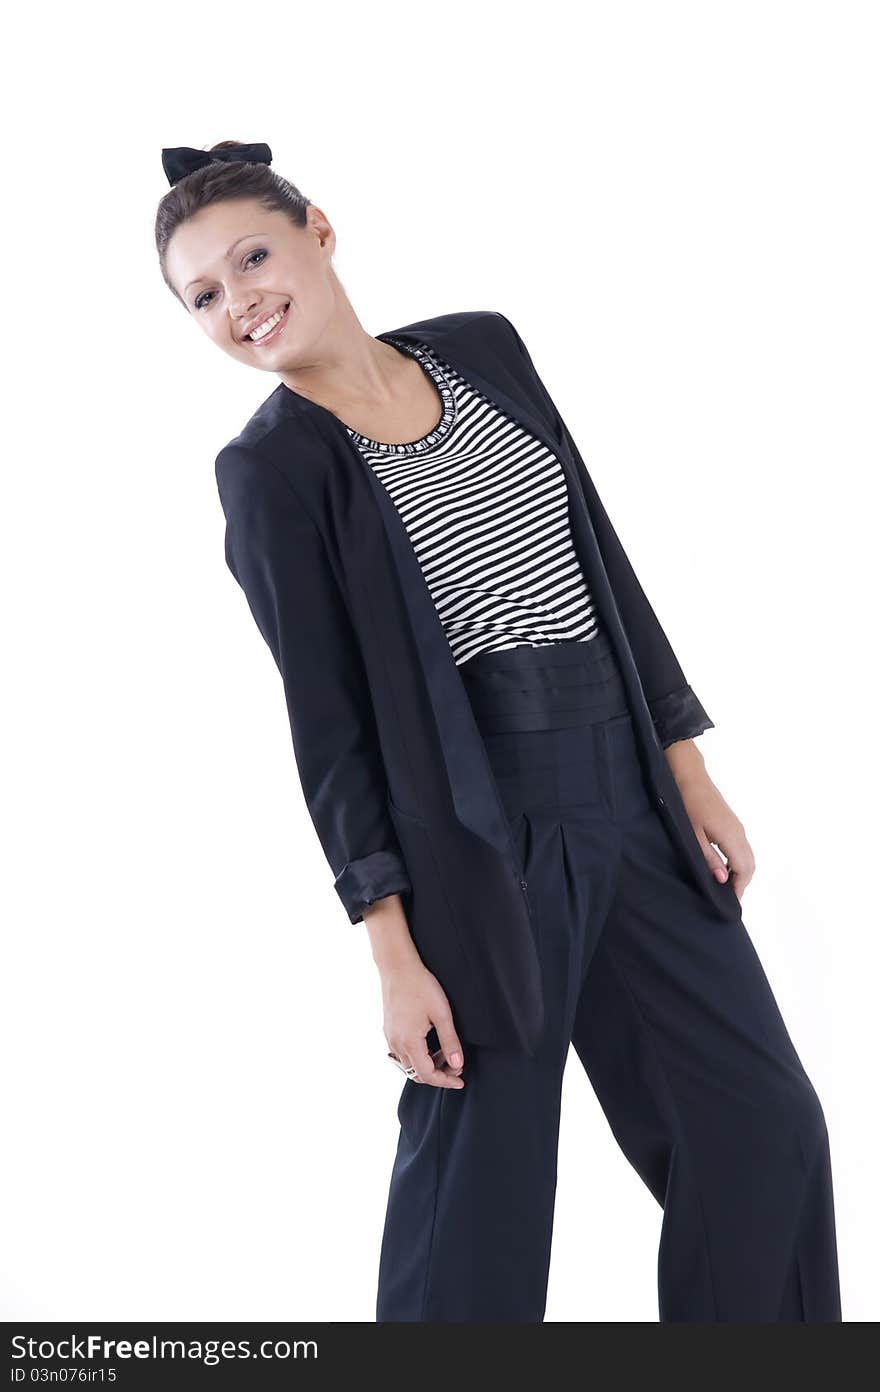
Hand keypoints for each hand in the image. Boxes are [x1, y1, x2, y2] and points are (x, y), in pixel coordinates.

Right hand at [363, 895, 465, 1088]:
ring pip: (409, 1064)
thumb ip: (450, 1041)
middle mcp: (396, 1044)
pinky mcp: (388, 1030)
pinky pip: (403, 1053)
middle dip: (438, 1073)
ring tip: (446, 1051)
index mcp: (409, 1043)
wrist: (397, 967)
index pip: (427, 1075)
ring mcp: (390, 1037)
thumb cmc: (420, 986)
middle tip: (456, 1064)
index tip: (460, 1080)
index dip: (445, 1081)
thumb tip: (458, 1064)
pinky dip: (418, 1055)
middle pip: (417, 1073)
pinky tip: (430, 1043)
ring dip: (428, 1064)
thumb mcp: (441, 1014)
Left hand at [665, 743, 755, 902]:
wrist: (689, 775)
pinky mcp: (732, 824)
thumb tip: (723, 880)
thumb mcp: (692, 835)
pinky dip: (738, 862)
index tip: (731, 904)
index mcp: (731, 836)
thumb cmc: (687, 803)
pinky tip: (723, 868)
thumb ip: (708, 858)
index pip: (744, 869)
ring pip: (747, 856)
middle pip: (749, 865)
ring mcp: (737, 827)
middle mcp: (739, 832)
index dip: (739, 888)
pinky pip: (741, 848)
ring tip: (725, 888)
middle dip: (742, 884)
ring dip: (740, 873)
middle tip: (728, 900)